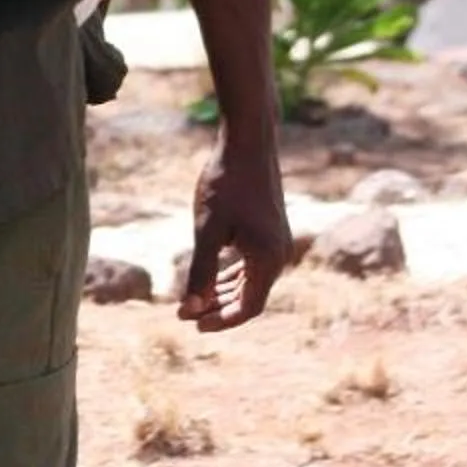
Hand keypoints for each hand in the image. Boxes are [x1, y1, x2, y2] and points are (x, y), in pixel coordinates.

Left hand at [178, 135, 292, 331]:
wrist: (248, 143)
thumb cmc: (226, 184)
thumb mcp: (207, 230)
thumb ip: (200, 272)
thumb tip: (190, 308)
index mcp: (269, 259)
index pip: (249, 307)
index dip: (221, 320)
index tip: (192, 324)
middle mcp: (280, 254)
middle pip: (251, 297)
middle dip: (218, 308)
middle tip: (186, 314)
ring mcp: (278, 242)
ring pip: (251, 281)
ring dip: (224, 293)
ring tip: (194, 301)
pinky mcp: (271, 230)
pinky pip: (253, 264)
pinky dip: (232, 274)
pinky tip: (212, 278)